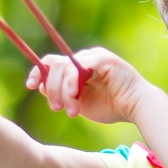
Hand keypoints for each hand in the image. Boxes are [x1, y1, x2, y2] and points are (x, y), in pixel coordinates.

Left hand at [26, 47, 156, 124]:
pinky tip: (75, 98)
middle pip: (55, 64)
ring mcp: (94, 56)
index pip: (52, 62)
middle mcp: (85, 58)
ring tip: (71, 111)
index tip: (29, 85)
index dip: (37, 72)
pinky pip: (79, 69)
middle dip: (51, 89)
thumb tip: (39, 86)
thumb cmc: (112, 107)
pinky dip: (72, 84)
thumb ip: (62, 93)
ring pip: (64, 67)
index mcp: (79, 67)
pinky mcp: (102, 59)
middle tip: (56, 108)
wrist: (137, 108)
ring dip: (62, 92)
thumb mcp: (79, 102)